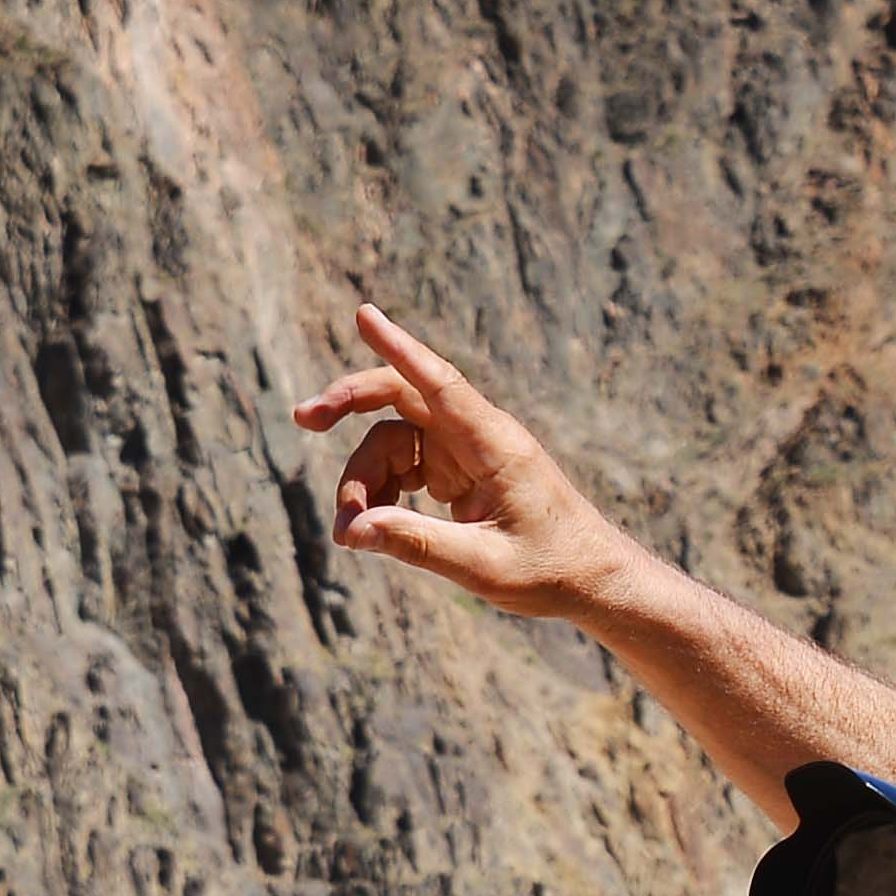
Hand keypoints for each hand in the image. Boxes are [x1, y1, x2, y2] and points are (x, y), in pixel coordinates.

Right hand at [292, 308, 631, 617]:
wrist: (593, 581)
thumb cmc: (552, 571)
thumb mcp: (483, 566)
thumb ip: (418, 545)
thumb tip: (353, 530)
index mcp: (495, 445)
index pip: (439, 384)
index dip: (400, 348)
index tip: (364, 314)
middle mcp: (479, 438)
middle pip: (402, 397)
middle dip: (350, 403)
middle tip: (302, 418)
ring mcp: (468, 453)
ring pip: (394, 443)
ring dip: (362, 480)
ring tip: (348, 534)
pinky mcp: (461, 474)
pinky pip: (405, 468)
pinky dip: (381, 494)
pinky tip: (370, 529)